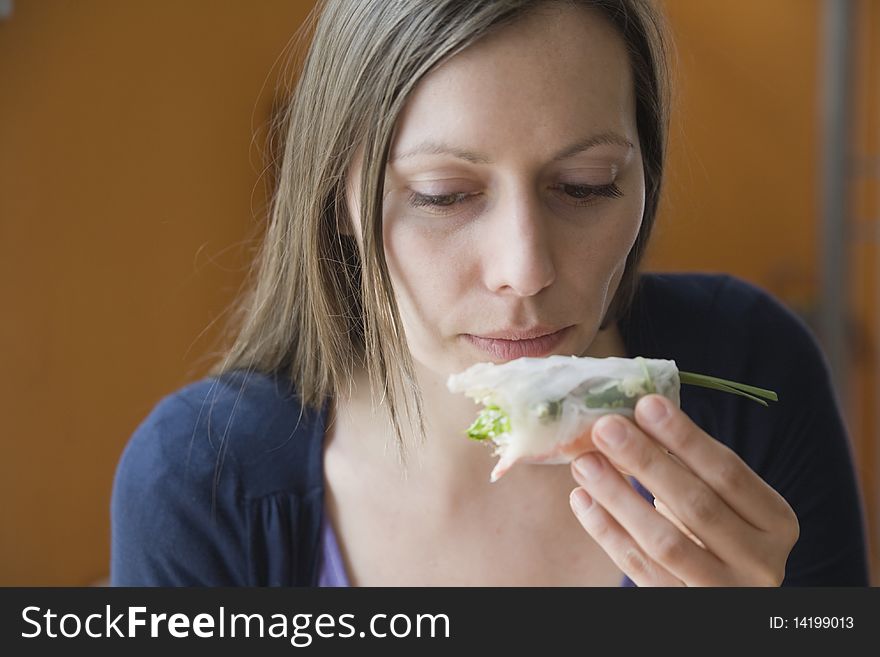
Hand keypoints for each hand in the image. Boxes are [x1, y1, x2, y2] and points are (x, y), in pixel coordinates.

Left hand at [568, 394, 798, 585]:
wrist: (728, 594)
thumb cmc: (722, 534)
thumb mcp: (725, 502)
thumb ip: (692, 468)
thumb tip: (633, 417)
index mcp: (776, 522)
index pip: (729, 472)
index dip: (686, 438)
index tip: (646, 404)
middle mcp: (760, 561)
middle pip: (696, 505)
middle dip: (647, 461)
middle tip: (606, 427)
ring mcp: (723, 591)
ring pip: (664, 541)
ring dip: (618, 496)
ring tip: (585, 461)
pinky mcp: (684, 608)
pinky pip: (639, 568)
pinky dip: (607, 532)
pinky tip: (582, 499)